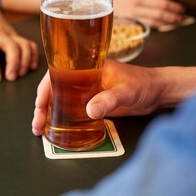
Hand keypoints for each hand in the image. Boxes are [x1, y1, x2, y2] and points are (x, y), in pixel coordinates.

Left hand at [0, 6, 38, 82]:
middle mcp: (2, 34)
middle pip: (12, 47)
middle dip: (14, 63)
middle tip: (11, 77)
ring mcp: (13, 35)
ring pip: (24, 45)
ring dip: (26, 60)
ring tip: (21, 74)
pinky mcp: (20, 37)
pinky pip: (31, 44)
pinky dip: (34, 55)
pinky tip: (32, 67)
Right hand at [32, 60, 165, 135]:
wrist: (159, 92)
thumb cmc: (144, 84)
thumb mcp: (127, 92)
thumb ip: (109, 100)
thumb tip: (88, 111)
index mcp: (87, 66)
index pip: (57, 73)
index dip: (45, 88)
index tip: (39, 104)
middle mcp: (83, 77)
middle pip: (54, 88)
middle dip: (42, 105)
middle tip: (37, 124)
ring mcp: (87, 90)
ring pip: (60, 100)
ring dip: (48, 113)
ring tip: (40, 129)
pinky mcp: (93, 102)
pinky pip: (71, 109)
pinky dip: (61, 117)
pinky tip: (55, 128)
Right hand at [112, 0, 185, 27]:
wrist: (98, 2)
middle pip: (163, 4)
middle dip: (176, 8)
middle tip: (182, 10)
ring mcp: (135, 10)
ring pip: (159, 15)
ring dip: (172, 18)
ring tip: (179, 18)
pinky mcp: (132, 20)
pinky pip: (151, 23)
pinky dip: (162, 24)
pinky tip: (168, 24)